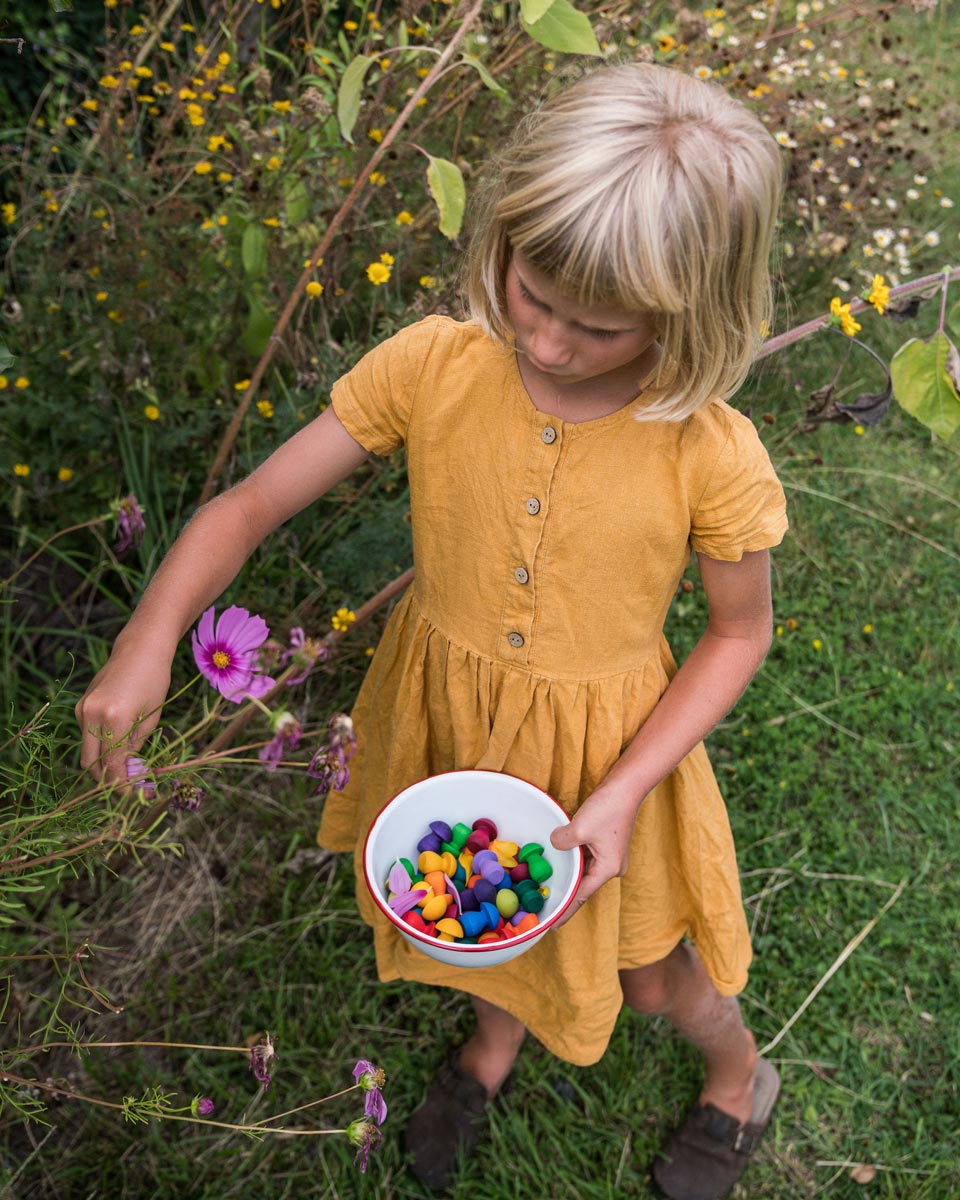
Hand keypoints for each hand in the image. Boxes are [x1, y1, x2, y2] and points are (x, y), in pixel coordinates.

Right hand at [75, 640, 171, 784]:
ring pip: (86, 751)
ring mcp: (82, 710)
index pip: (111, 765)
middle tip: (128, 786)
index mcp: (114, 719)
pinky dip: (100, 745)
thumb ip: (136, 750)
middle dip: (107, 780)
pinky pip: (87, 735)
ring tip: (126, 766)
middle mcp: (91, 715)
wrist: (139, 649)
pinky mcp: (80, 706)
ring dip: (103, 763)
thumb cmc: (154, 682)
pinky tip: (119, 741)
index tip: (133, 796)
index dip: (121, 785)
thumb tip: (131, 777)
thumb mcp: (151, 719)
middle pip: (91, 764)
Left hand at [549, 785, 640, 928]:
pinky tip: (561, 863)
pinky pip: (586, 859)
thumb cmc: (608, 808)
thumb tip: (555, 844)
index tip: (552, 925)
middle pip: (583, 886)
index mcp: (608, 869)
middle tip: (546, 907)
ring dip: (569, 875)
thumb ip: (563, 842)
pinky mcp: (607, 844)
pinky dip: (574, 861)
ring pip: (584, 871)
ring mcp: (610, 856)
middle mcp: (611, 867)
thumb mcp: (579, 828)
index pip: (581, 896)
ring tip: (550, 888)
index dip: (566, 911)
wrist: (627, 787)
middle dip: (566, 895)